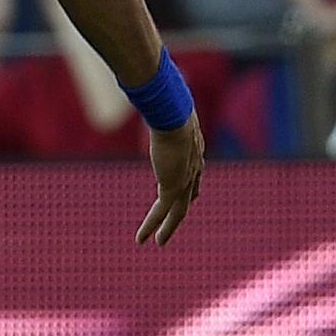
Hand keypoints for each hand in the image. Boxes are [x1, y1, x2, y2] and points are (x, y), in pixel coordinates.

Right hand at [138, 111, 202, 245]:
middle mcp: (194, 167)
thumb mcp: (166, 107)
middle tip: (173, 224)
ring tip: (159, 242)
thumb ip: (160, 108)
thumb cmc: (167, 103)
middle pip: (189, 196)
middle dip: (181, 211)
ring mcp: (185, 179)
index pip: (195, 174)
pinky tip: (141, 238)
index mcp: (193, 149)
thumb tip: (149, 93)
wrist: (173, 113)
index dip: (191, 186)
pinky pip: (161, 213)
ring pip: (178, 211)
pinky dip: (151, 227)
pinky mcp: (172, 187)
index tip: (191, 195)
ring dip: (168, 228)